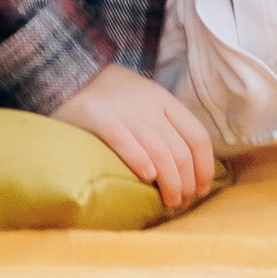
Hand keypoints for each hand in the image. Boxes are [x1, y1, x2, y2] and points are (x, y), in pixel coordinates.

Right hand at [57, 64, 217, 211]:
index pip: (197, 136)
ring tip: (170, 202)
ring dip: (170, 184)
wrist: (71, 74)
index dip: (205, 167)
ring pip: (160, 154)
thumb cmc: (113, 96)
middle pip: (180, 151)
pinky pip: (126, 144)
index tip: (202, 189)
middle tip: (182, 202)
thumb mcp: (146, 100)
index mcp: (164, 100)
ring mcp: (126, 112)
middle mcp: (149, 105)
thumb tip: (189, 165)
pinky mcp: (101, 119)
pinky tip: (147, 179)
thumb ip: (166, 124)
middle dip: (187, 183)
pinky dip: (141, 163)